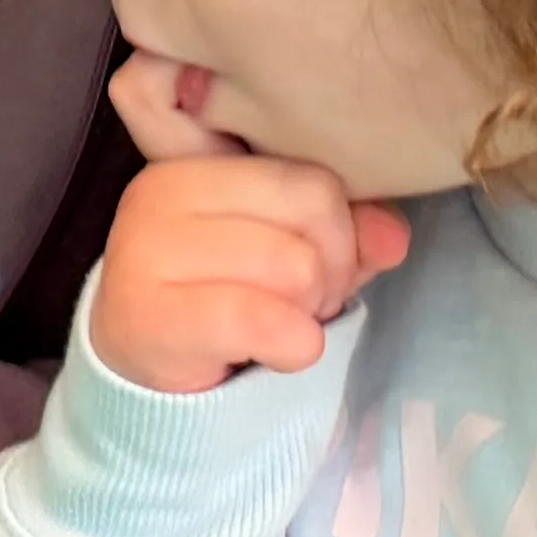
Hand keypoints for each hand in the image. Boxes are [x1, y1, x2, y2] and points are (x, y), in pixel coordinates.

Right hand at [87, 51, 411, 394]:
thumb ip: (346, 233)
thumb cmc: (220, 299)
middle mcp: (159, 193)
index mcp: (194, 165)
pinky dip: (293, 346)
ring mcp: (144, 251)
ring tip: (273, 325)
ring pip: (294, 268)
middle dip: (326, 271)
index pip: (314, 180)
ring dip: (306, 313)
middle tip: (293, 303)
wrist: (143, 371)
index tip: (307, 269)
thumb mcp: (289, 253)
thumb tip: (393, 236)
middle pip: (311, 214)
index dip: (337, 234)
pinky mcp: (147, 314)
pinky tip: (270, 354)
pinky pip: (262, 320)